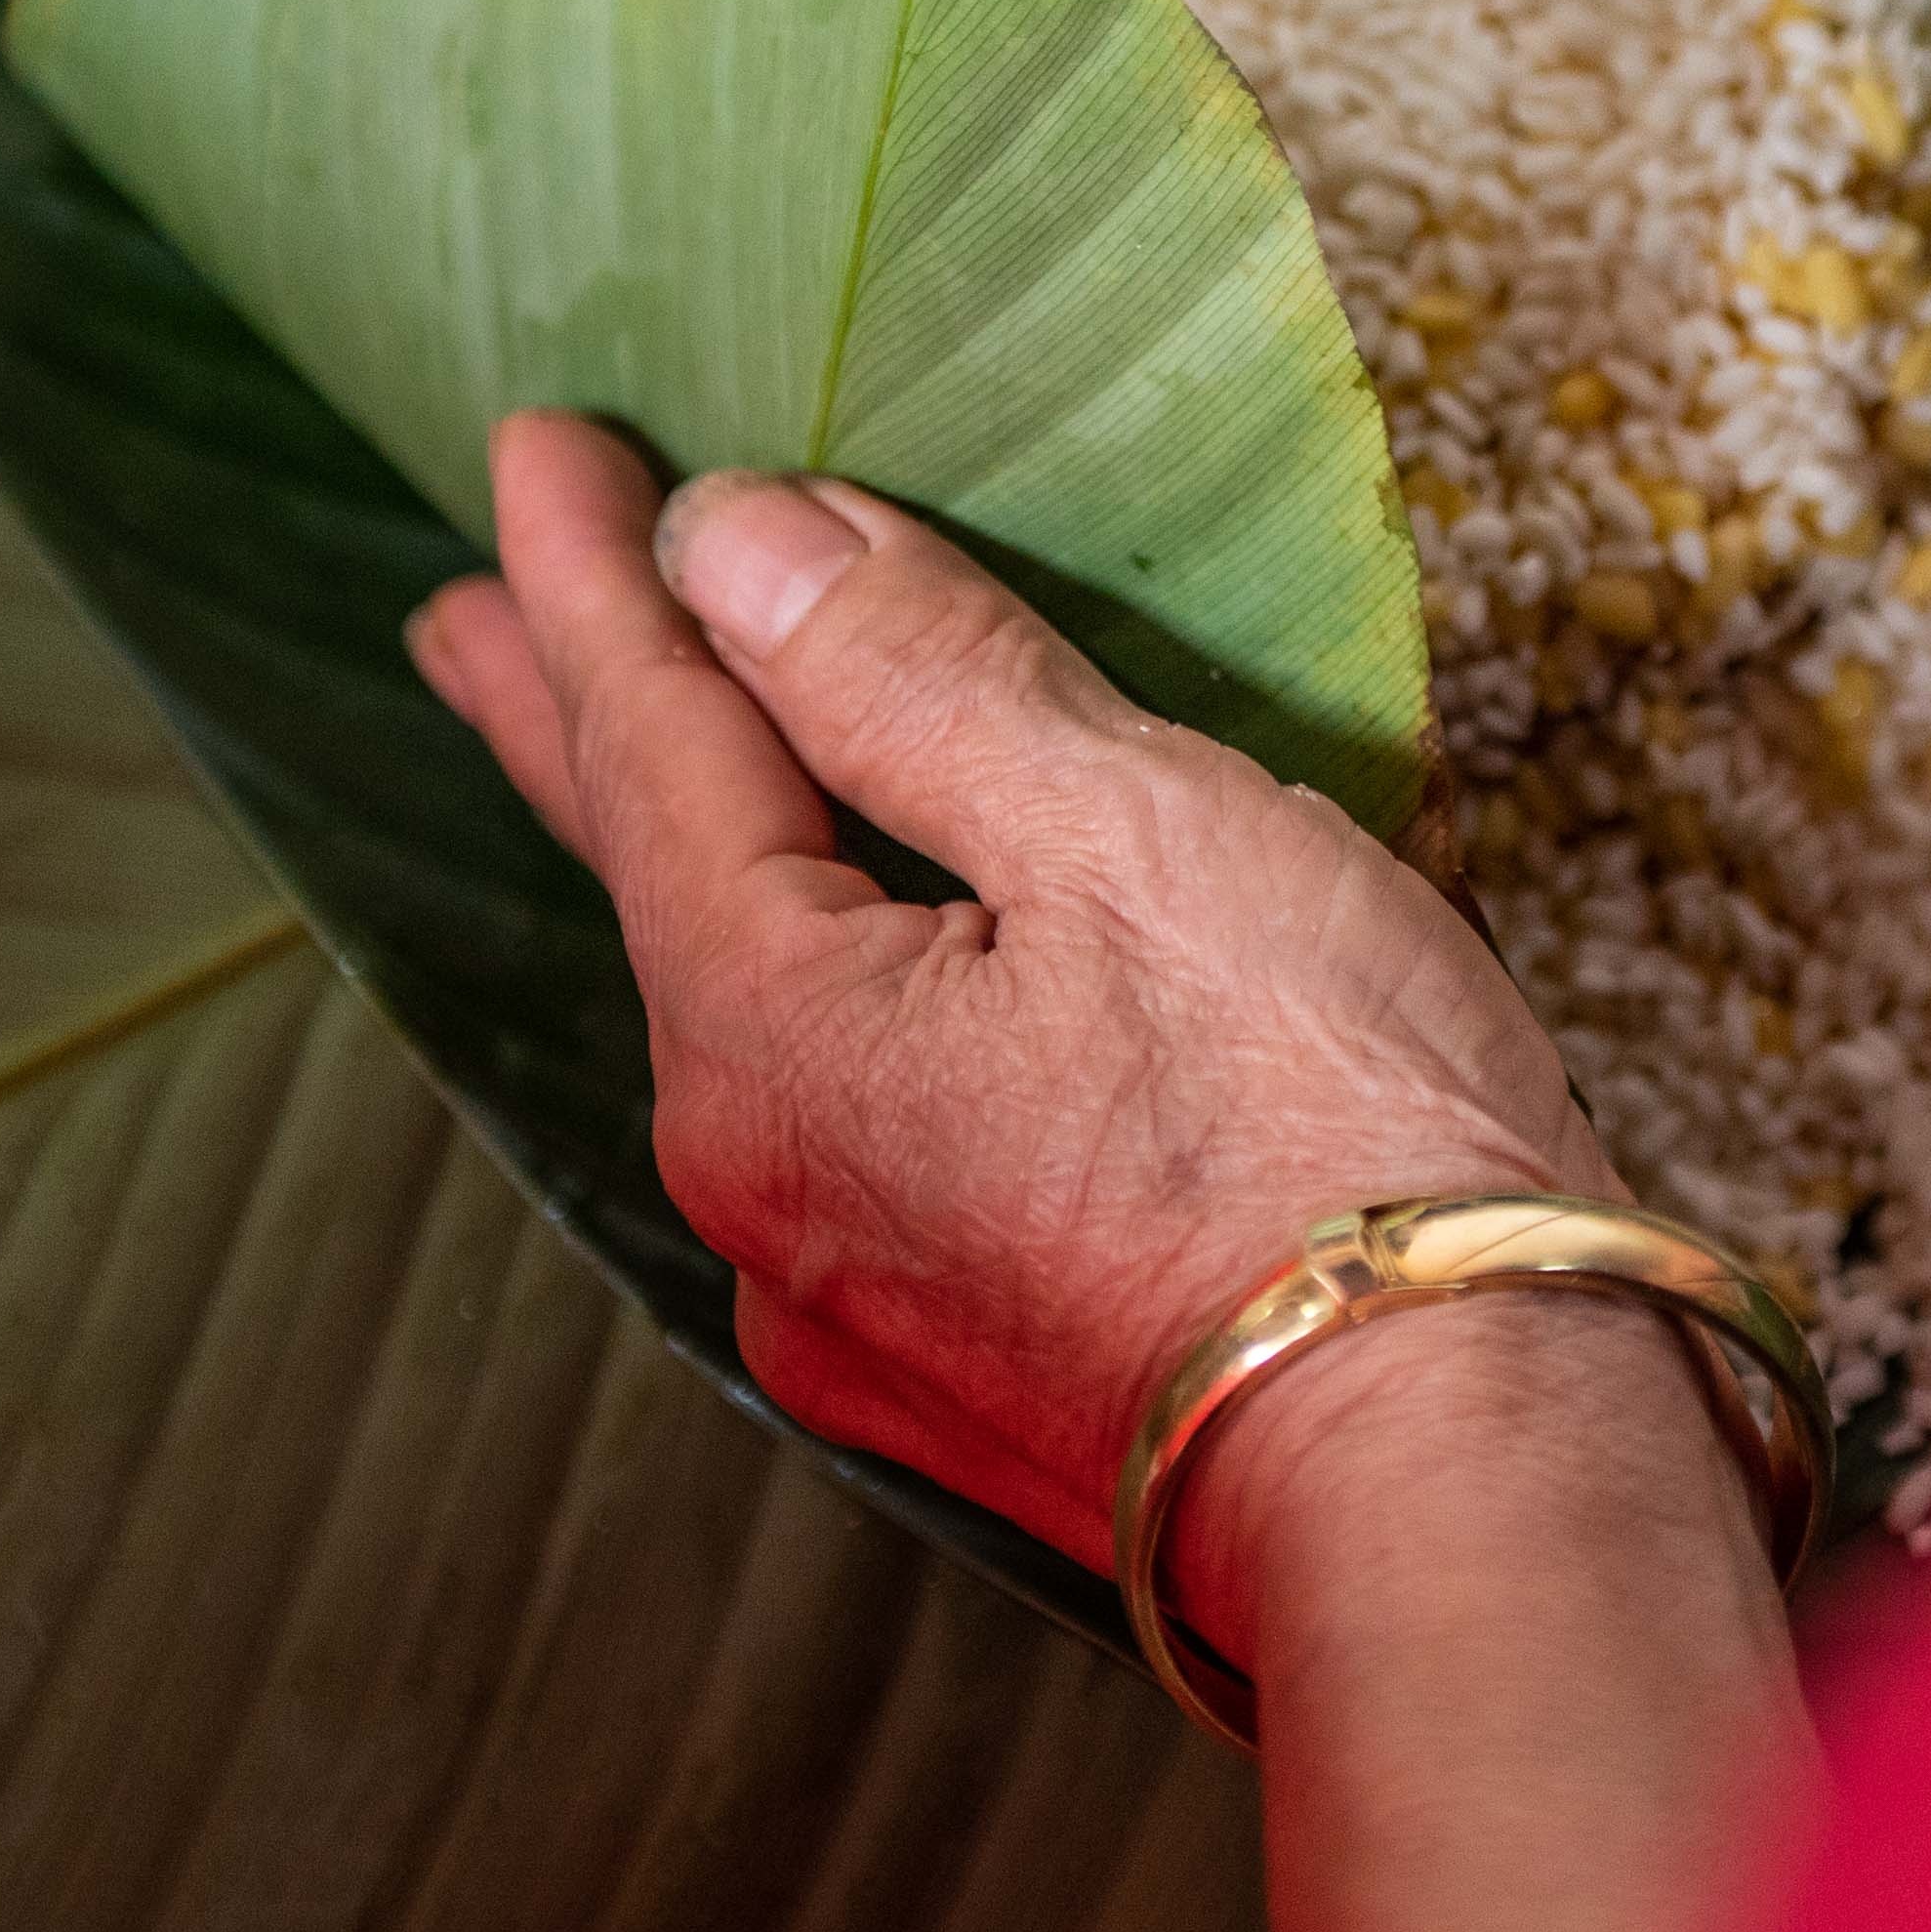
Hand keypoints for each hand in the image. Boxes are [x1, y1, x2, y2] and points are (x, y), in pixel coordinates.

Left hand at [424, 415, 1802, 1931]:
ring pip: (753, 1014)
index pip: (653, 745)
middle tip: (461, 621)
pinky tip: (854, 983)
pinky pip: (852, 1117)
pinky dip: (823, 991)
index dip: (597, 578)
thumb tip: (742, 545)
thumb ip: (914, 680)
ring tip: (651, 772)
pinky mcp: (981, 1367)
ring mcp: (865, 1302)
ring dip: (699, 865)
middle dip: (572, 731)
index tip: (533, 446)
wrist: (1469, 1486)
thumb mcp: (1126, 834)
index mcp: (773, 1036)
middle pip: (657, 893)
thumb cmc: (1329, 1136)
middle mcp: (769, 1185)